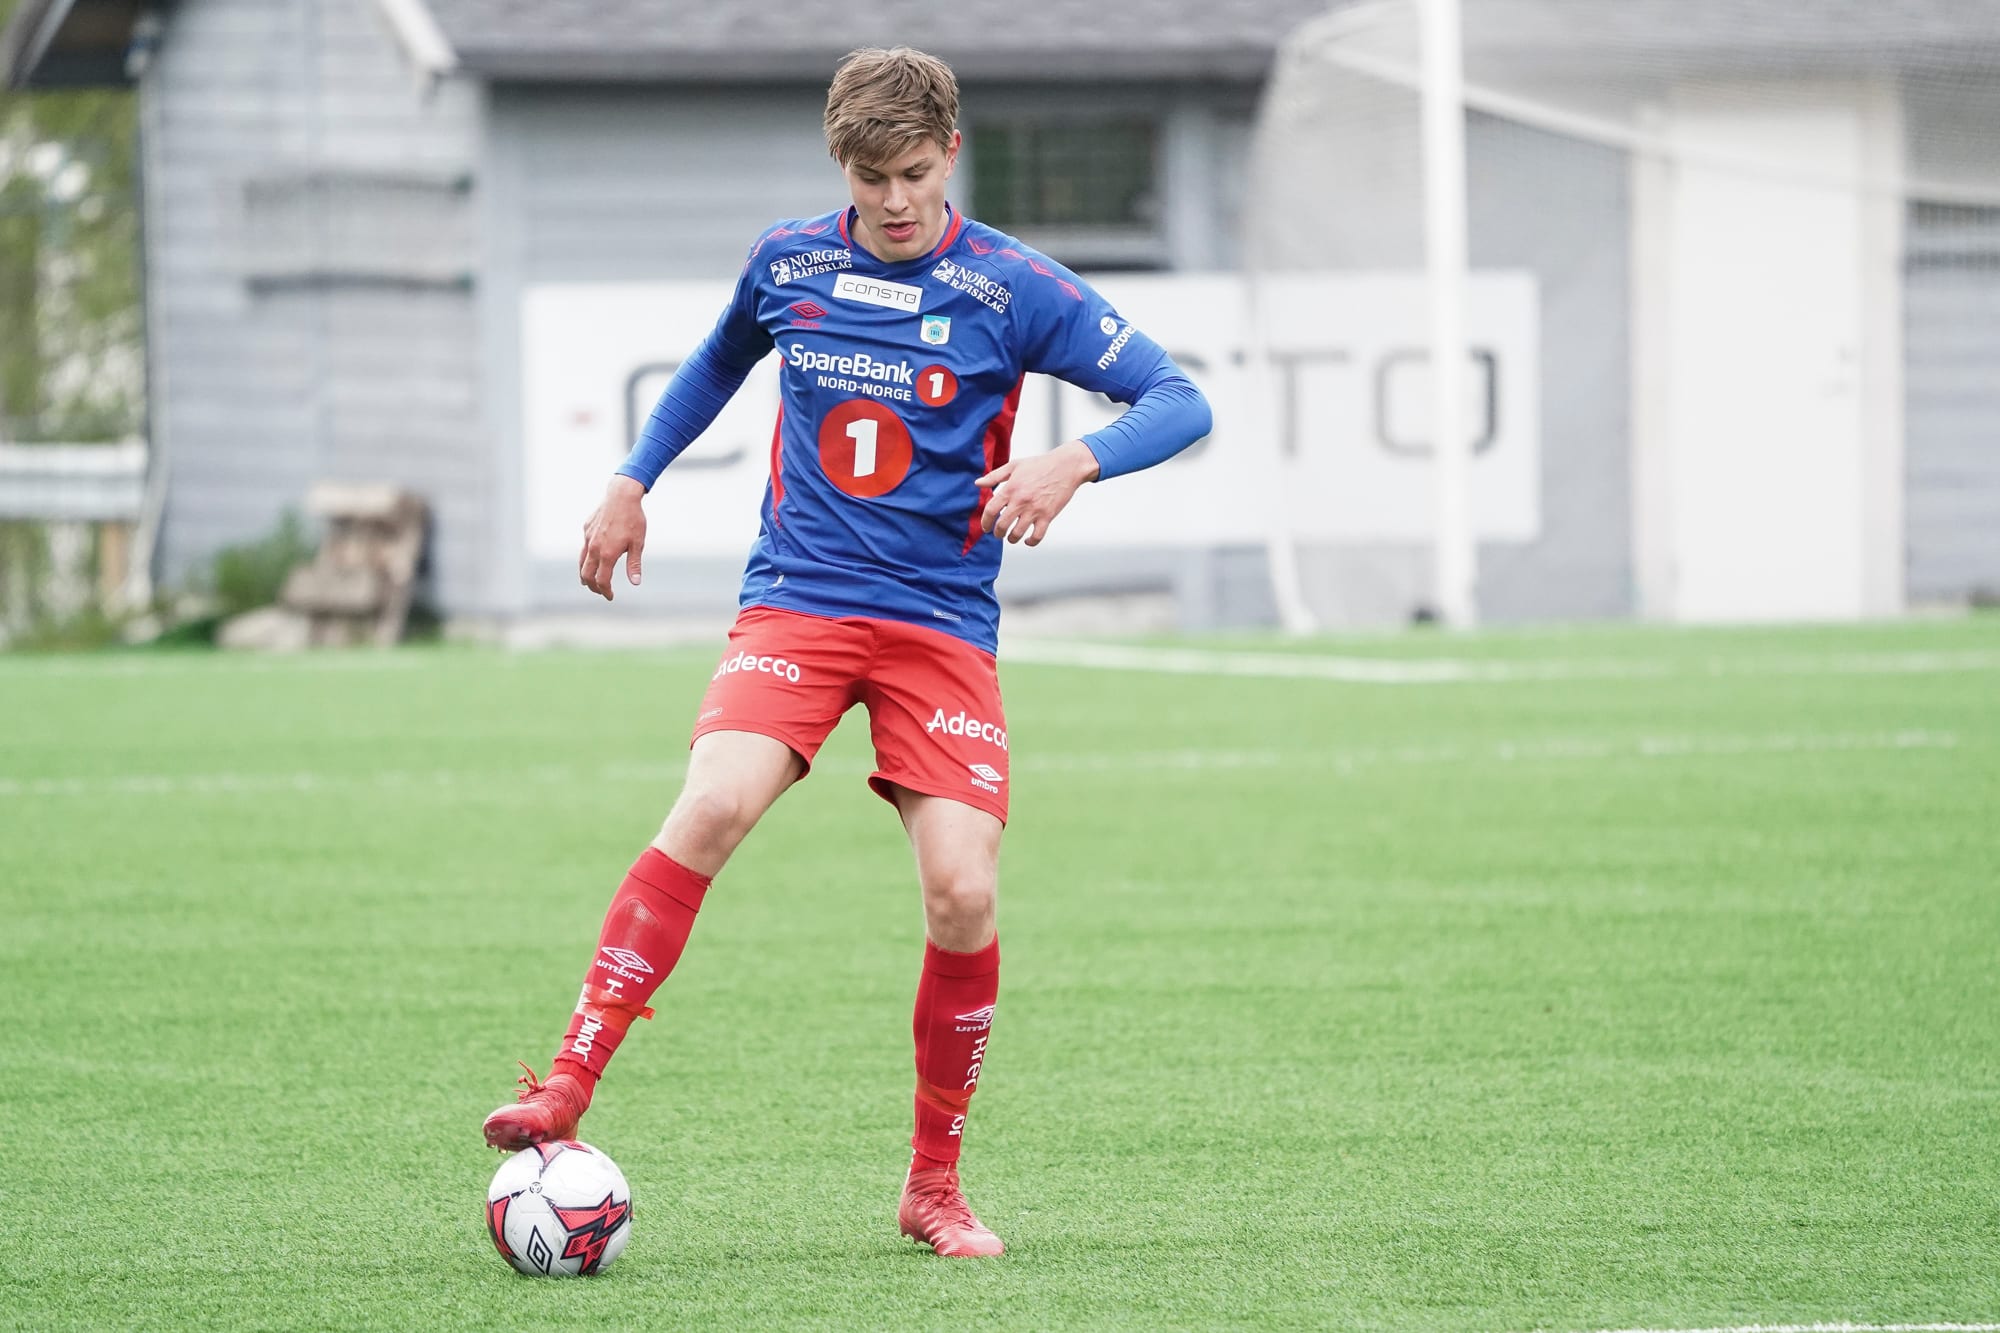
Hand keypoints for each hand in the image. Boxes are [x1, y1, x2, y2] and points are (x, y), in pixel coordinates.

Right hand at [579, 476, 648, 599]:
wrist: (621, 496)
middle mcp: (594, 548)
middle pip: (587, 575)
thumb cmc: (633, 520)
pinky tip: (592, 558)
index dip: (605, 591)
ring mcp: (588, 538)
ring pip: (581, 562)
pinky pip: (584, 547)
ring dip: (585, 574)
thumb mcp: (637, 544)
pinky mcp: (586, 529)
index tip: (610, 596)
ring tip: (589, 581)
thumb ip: (634, 565)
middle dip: (593, 586)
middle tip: (600, 591)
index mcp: (607, 554)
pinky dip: (586, 557)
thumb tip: (635, 583)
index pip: (602, 580)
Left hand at [977, 441, 1100, 545]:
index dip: (985, 521)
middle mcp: (1021, 501)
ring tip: (1011, 537)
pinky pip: (1037, 536)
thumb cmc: (1040, 464)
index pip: (991, 510)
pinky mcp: (1048, 516)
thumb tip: (977, 484)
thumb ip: (994, 476)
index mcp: (1011, 488)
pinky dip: (1030, 542)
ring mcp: (1035, 510)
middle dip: (997, 533)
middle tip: (997, 534)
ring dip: (1011, 539)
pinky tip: (1027, 540)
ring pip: (1017, 533)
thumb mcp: (1014, 465)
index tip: (986, 526)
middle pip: (1002, 525)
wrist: (1066, 467)